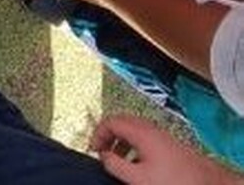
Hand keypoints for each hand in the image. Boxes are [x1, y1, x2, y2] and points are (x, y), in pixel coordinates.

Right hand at [90, 115, 221, 183]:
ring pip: (133, 130)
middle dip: (108, 135)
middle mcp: (149, 128)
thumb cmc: (173, 180)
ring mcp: (160, 134)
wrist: (206, 183)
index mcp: (140, 131)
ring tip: (117, 160)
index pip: (110, 121)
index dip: (98, 134)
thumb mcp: (138, 177)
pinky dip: (133, 146)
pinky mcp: (168, 143)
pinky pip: (143, 137)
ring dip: (120, 142)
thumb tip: (103, 156)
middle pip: (121, 122)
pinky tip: (137, 164)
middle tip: (102, 152)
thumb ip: (116, 165)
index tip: (93, 150)